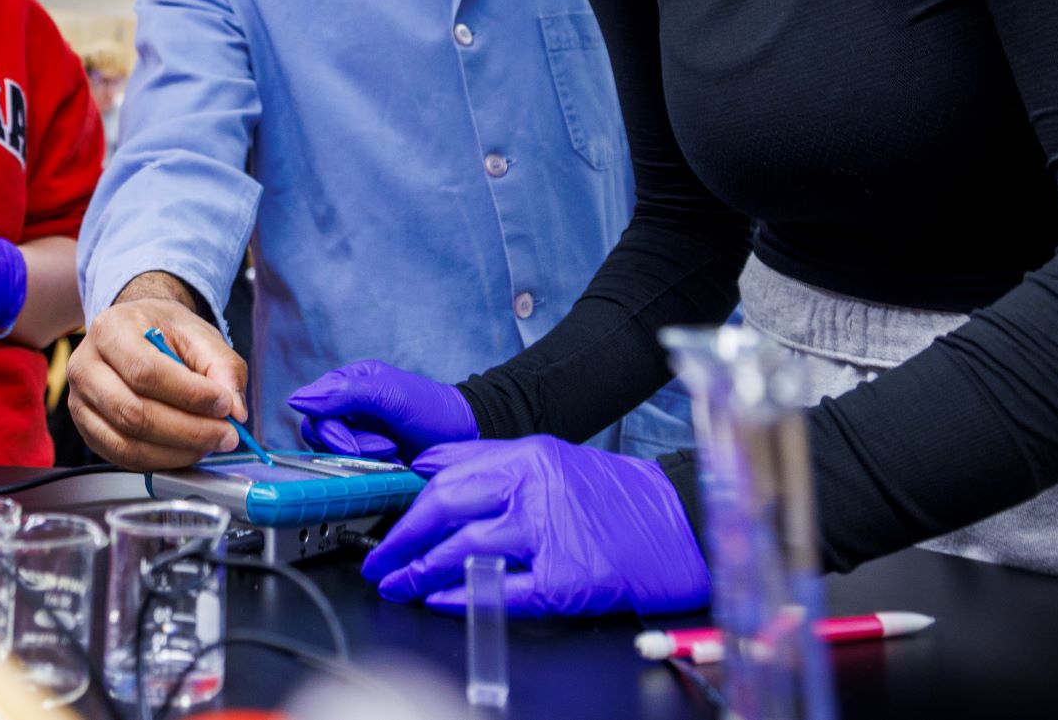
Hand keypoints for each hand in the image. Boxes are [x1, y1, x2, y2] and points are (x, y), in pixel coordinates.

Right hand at [67, 293, 247, 469]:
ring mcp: (80, 401)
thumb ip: (223, 368)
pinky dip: (160, 461)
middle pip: (133, 412)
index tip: (225, 405)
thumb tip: (236, 410)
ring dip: (177, 451)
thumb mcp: (199, 334)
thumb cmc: (164, 330)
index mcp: (111, 330)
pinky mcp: (87, 429)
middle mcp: (85, 366)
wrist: (136, 331)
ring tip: (210, 444)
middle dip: (188, 431)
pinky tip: (186, 451)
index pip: (146, 371)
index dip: (189, 395)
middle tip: (226, 435)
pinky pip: (122, 457)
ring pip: (127, 442)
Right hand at [285, 360, 476, 460]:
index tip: (353, 444)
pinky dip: (368, 468)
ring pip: (332, 453)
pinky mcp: (367, 456)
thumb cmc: (433, 409)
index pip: (314, 408)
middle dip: (349, 446)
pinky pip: (349, 467)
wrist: (466, 437)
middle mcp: (349, 406)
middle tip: (383, 448)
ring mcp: (358, 432)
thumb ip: (343, 393)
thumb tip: (297, 399)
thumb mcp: (388, 394)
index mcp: (349, 382)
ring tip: (391, 452)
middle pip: (319, 433)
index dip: (330, 430)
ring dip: (362, 458)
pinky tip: (390, 463)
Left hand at [364, 437, 708, 616]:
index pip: (447, 477)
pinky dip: (463, 598)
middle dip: (402, 542)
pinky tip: (441, 601)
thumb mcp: (549, 457)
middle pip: (446, 511)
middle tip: (379, 563)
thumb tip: (427, 467)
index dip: (406, 507)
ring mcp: (550, 535)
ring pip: (465, 552)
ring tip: (399, 586)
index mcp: (528, 456)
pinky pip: (500, 591)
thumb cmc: (614, 496)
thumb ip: (488, 460)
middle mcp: (535, 490)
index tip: (384, 525)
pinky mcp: (566, 579)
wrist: (678, 524)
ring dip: (422, 573)